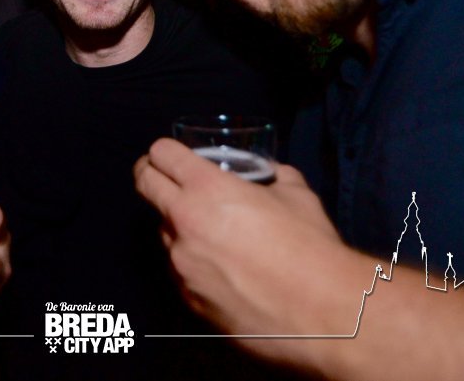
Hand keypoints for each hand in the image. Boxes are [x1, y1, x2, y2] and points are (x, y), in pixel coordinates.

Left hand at [134, 138, 363, 359]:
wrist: (319, 313)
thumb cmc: (310, 247)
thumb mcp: (297, 194)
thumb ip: (275, 178)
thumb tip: (271, 174)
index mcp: (207, 189)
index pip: (162, 154)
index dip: (164, 150)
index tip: (167, 154)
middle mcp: (184, 222)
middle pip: (144, 185)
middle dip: (150, 174)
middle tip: (161, 177)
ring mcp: (181, 264)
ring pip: (163, 232)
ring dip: (177, 225)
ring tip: (209, 233)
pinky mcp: (187, 299)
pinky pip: (179, 270)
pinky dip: (192, 263)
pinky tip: (221, 270)